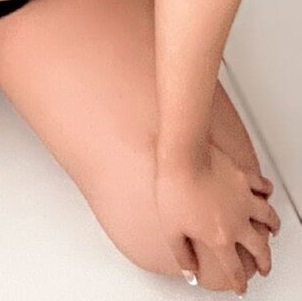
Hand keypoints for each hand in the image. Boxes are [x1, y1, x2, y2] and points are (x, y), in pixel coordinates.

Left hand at [154, 142, 279, 294]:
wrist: (183, 156)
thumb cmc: (174, 190)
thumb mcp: (172, 230)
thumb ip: (183, 255)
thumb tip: (190, 273)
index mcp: (220, 238)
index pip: (234, 268)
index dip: (239, 283)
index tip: (241, 288)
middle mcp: (238, 222)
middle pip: (259, 249)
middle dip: (264, 262)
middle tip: (264, 267)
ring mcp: (244, 199)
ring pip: (269, 217)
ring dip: (273, 227)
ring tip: (273, 231)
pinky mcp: (244, 177)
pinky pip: (263, 186)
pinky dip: (268, 191)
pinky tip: (267, 193)